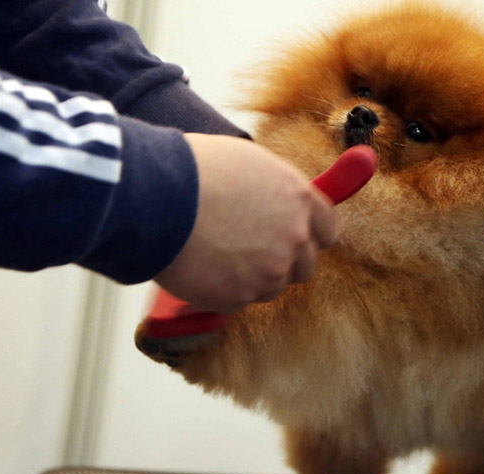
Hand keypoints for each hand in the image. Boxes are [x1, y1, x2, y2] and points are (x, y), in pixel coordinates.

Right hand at [154, 134, 337, 312]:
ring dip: (251, 278)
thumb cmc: (195, 169)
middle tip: (251, 250)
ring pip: (271, 287)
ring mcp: (268, 273)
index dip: (309, 234)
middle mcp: (294, 239)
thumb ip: (276, 191)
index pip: (328, 230)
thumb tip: (279, 204)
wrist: (155, 196)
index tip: (296, 236)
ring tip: (217, 253)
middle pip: (305, 266)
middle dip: (284, 261)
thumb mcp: (250, 163)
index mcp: (301, 200)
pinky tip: (200, 266)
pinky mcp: (238, 298)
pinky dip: (221, 290)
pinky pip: (236, 301)